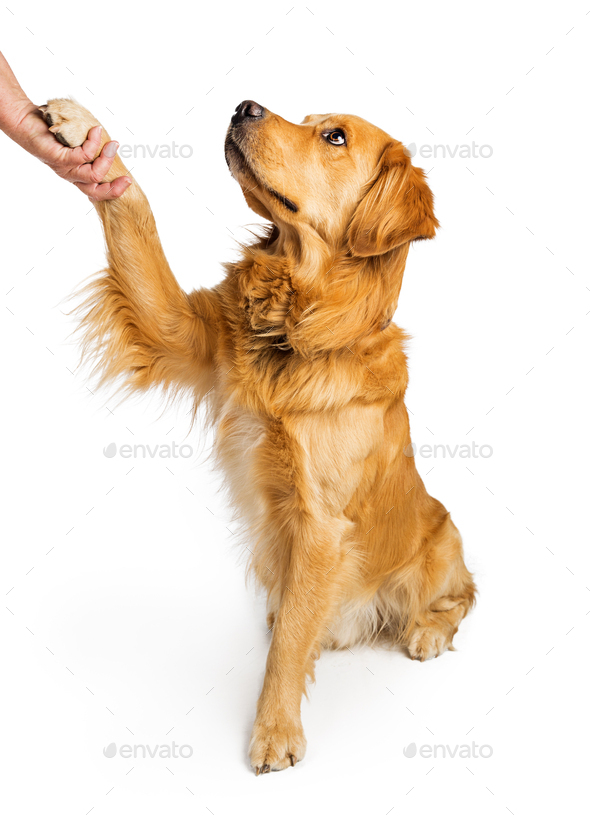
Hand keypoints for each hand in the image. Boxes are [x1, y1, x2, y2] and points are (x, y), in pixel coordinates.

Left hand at [14, 103, 130, 200]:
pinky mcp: (59, 158)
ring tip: (111, 143)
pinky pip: (84, 156)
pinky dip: (94, 143)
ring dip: (107, 158)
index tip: (128, 180)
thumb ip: (92, 145)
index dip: (114, 191)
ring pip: (94, 175)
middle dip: (115, 187)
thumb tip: (112, 144)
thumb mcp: (77, 140)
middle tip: (127, 176)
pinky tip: (95, 130)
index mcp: (76, 175)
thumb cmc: (51, 128)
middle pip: (97, 191)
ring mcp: (65, 168)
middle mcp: (71, 175)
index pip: (97, 192)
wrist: (25, 120)